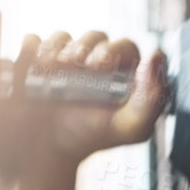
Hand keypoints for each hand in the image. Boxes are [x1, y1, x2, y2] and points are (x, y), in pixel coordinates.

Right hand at [0, 30, 168, 174]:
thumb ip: (151, 99)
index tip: (101, 65)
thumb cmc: (91, 138)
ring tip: (55, 69)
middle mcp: (92, 63)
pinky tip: (37, 67)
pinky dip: (35, 49)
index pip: (125, 48)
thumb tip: (156, 55)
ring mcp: (62, 60)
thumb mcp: (130, 127)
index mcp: (121, 74)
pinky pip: (33, 41)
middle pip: (95, 37)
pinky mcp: (34, 61)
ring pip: (64, 37)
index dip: (115, 50)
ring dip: (59, 48)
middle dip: (86, 47)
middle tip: (79, 65)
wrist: (46, 152)